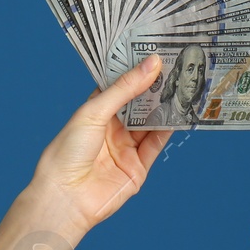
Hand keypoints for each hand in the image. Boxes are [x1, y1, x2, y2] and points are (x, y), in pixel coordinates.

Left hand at [27, 55, 170, 237]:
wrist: (66, 197)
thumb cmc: (67, 152)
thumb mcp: (94, 112)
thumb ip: (125, 89)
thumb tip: (151, 64)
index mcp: (95, 113)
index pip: (119, 87)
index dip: (136, 71)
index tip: (155, 52)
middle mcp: (111, 129)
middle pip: (139, 104)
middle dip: (156, 87)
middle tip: (176, 65)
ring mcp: (125, 148)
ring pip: (151, 123)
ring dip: (165, 106)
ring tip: (183, 84)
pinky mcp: (137, 167)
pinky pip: (156, 144)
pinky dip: (168, 129)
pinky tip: (179, 112)